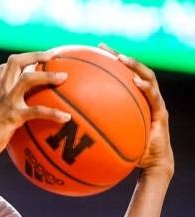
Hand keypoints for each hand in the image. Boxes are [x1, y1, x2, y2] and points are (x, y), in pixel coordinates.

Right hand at [0, 51, 70, 164]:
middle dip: (35, 55)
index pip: (8, 66)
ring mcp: (6, 103)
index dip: (24, 58)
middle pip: (15, 62)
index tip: (41, 57)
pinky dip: (53, 113)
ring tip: (64, 77)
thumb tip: (19, 118)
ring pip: (27, 79)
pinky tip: (66, 118)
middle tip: (54, 56)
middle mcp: (1, 92)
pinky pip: (36, 111)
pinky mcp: (12, 117)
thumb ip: (3, 113)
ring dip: (47, 75)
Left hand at [99, 44, 173, 181]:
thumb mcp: (104, 137)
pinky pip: (154, 98)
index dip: (105, 63)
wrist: (150, 164)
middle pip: (131, 70)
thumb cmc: (125, 151)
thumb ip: (89, 128)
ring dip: (135, 66)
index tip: (88, 53)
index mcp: (131, 100)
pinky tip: (137, 83)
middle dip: (118, 57)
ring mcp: (154, 103)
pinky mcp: (161, 113)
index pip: (118, 76)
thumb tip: (60, 125)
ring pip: (147, 77)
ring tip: (122, 59)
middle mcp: (143, 97)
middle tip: (103, 47)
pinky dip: (146, 88)